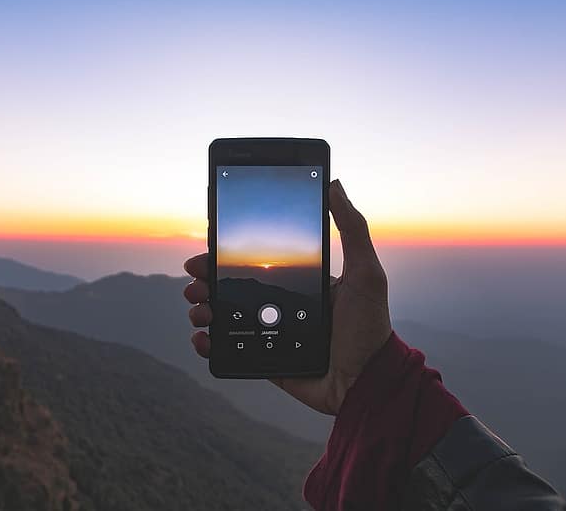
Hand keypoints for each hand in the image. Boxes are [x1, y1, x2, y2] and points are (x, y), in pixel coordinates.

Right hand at [183, 179, 391, 414]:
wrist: (367, 382)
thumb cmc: (370, 326)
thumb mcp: (366, 271)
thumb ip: (352, 228)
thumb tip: (335, 183)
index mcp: (299, 281)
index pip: (255, 261)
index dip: (227, 254)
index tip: (208, 246)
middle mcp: (280, 304)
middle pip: (232, 286)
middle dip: (206, 279)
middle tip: (194, 278)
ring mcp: (270, 333)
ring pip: (224, 315)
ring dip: (202, 307)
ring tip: (198, 307)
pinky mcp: (264, 360)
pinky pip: (229, 350)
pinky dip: (208, 344)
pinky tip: (202, 338)